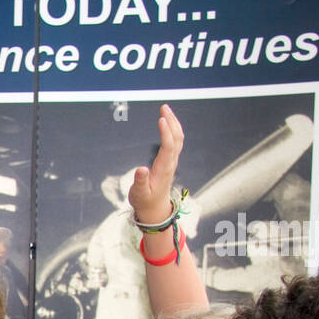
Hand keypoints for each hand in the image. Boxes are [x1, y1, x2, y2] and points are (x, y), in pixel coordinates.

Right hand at [127, 103, 184, 226]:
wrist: (155, 210)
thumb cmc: (146, 201)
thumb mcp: (139, 194)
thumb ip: (140, 182)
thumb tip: (141, 169)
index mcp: (163, 169)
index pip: (168, 147)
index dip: (166, 133)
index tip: (161, 119)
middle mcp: (170, 163)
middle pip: (177, 138)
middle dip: (172, 121)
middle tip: (164, 107)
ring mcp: (172, 162)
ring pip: (178, 138)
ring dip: (174, 123)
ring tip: (166, 110)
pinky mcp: (170, 161)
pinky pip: (175, 142)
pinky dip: (173, 129)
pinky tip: (168, 123)